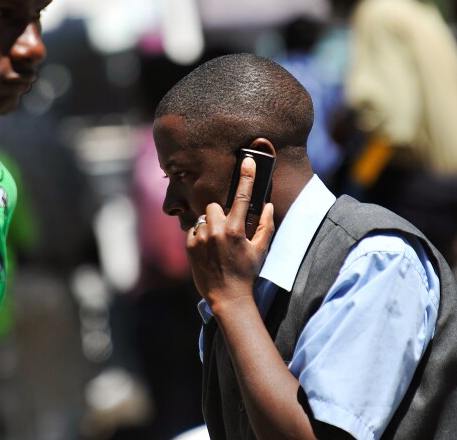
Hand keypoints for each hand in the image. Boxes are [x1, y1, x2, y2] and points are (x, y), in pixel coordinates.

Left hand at [187, 155, 274, 311]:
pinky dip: (200, 236)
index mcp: (235, 230)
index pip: (241, 196)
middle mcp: (216, 231)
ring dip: (210, 224)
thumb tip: (267, 205)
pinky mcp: (189, 246)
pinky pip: (194, 230)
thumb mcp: (260, 250)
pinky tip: (208, 250)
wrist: (227, 298)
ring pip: (204, 217)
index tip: (247, 159)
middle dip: (221, 213)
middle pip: (215, 205)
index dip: (246, 176)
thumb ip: (265, 225)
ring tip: (218, 243)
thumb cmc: (247, 273)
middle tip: (228, 229)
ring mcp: (200, 238)